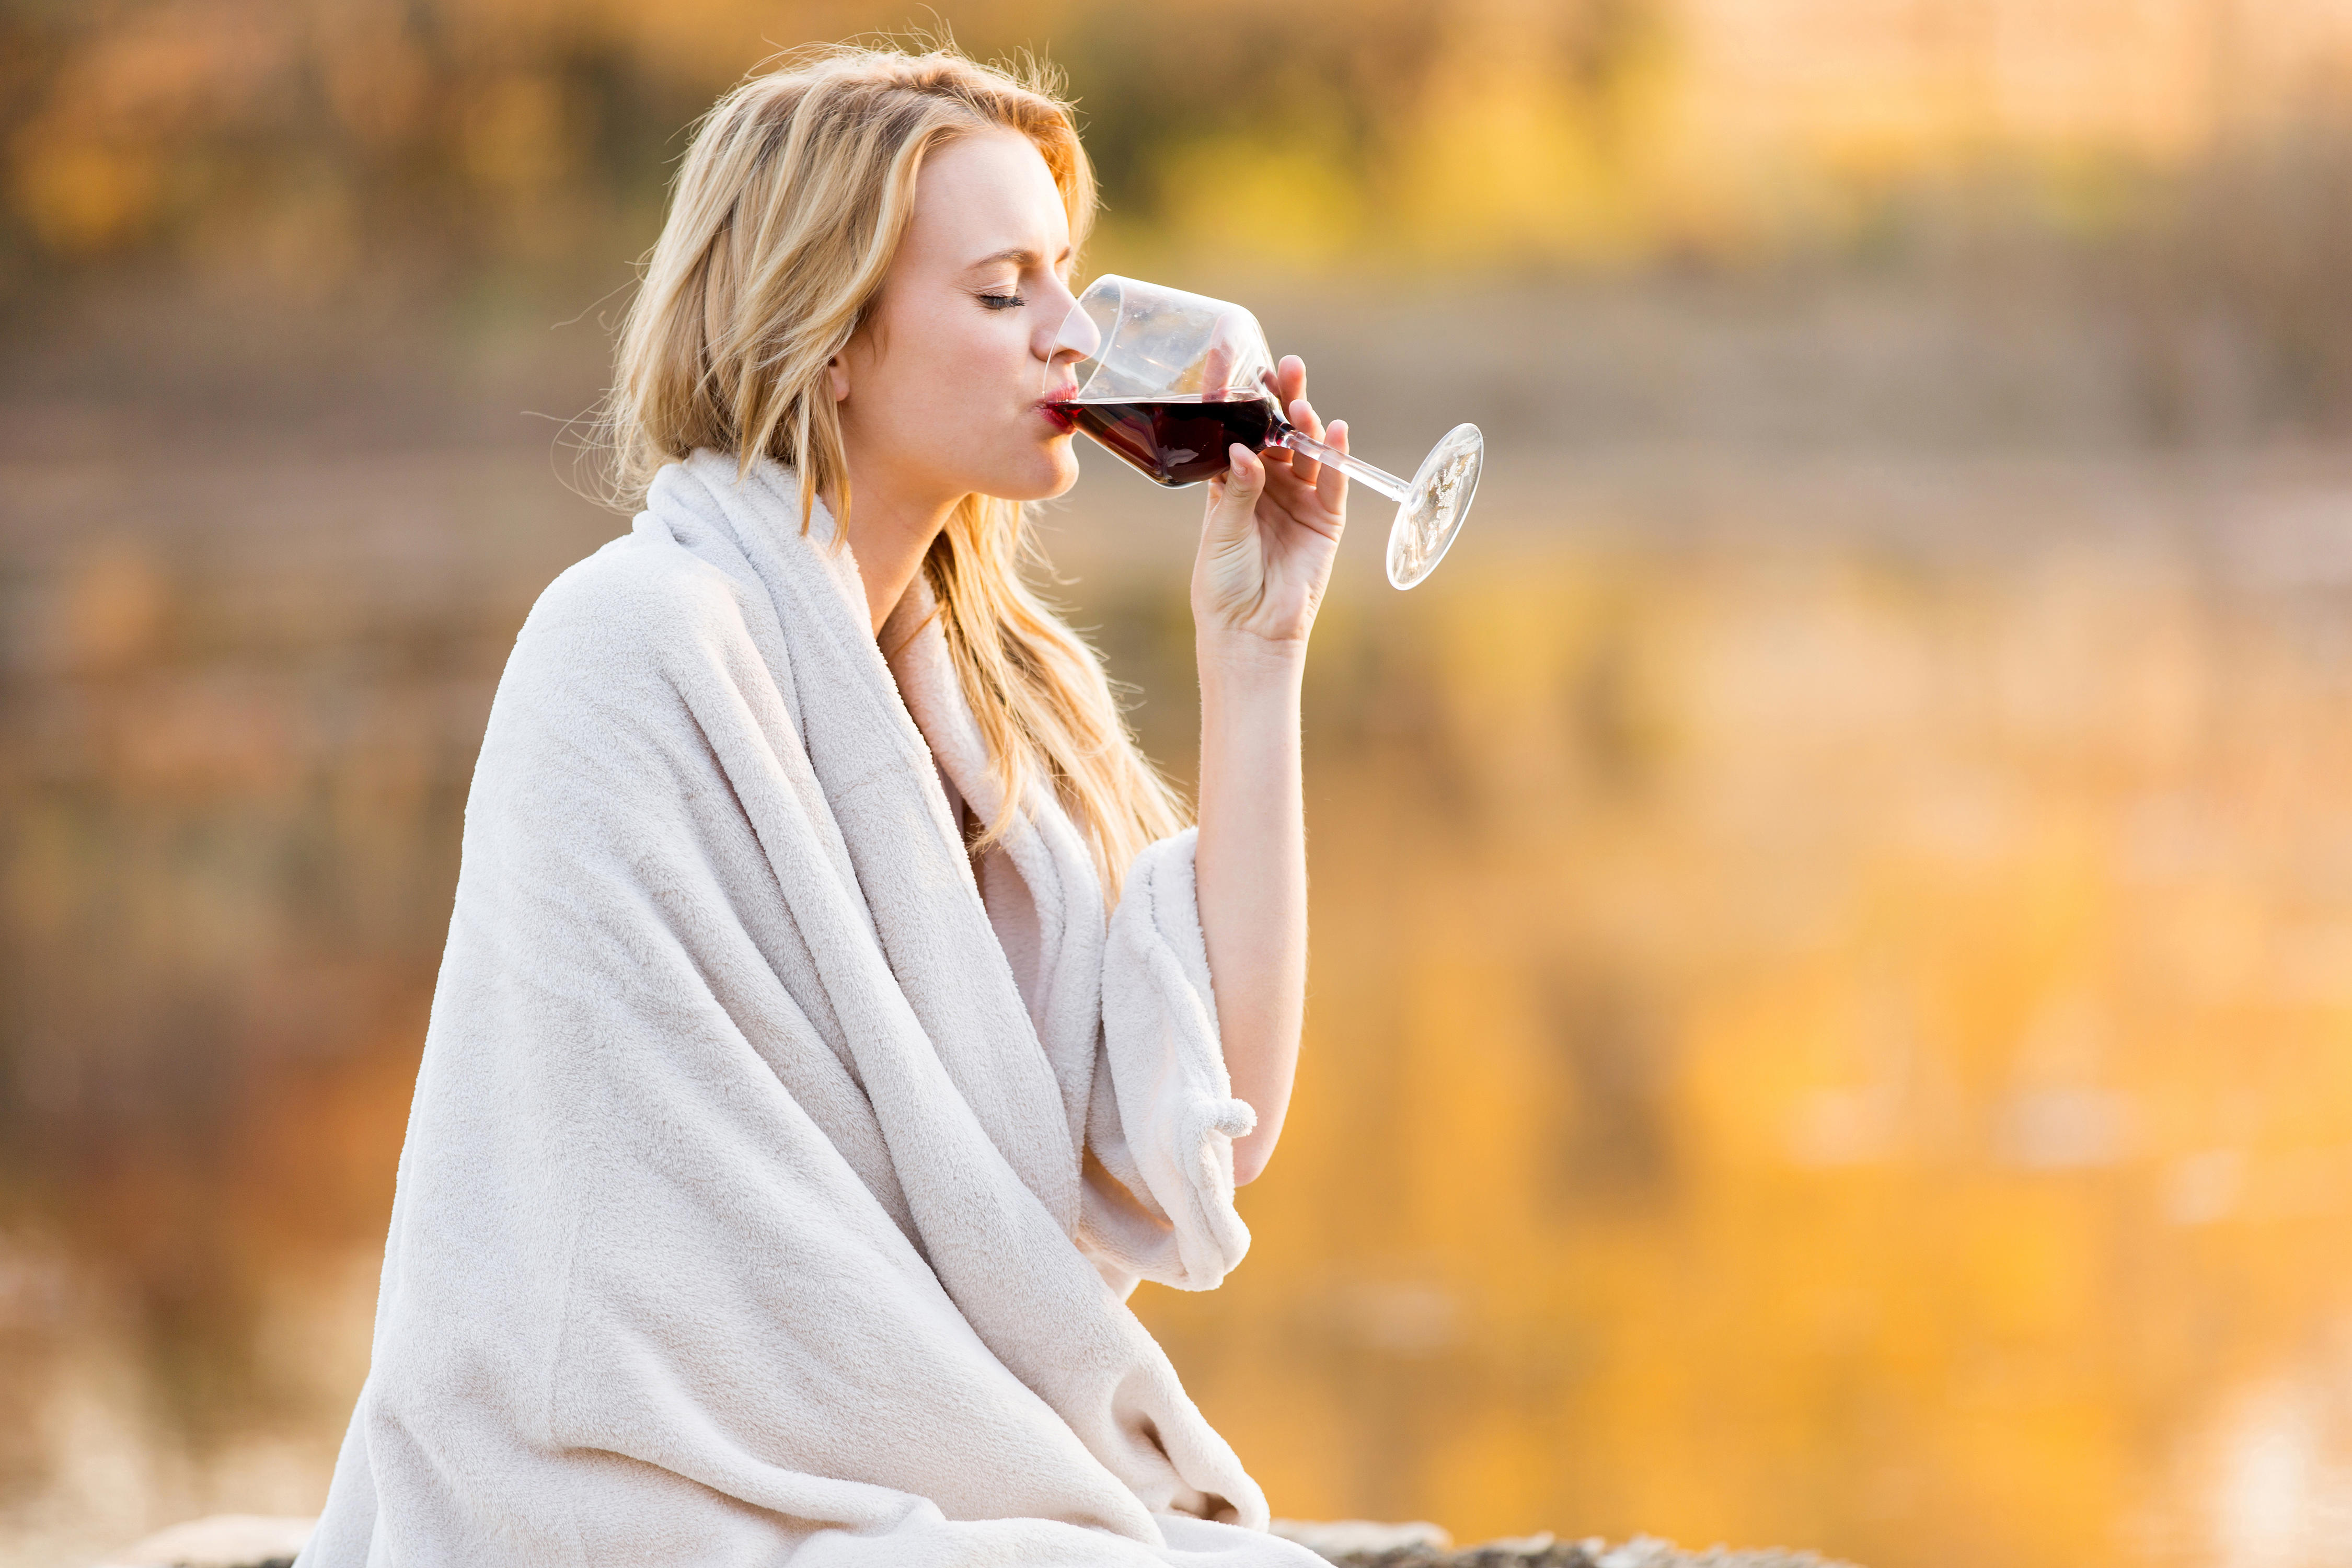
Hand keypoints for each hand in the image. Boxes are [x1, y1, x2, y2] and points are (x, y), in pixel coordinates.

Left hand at [1192, 354, 1345, 652]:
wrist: (1249, 629)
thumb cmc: (1223, 581)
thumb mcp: (1222, 531)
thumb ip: (1238, 489)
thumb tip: (1245, 449)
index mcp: (1233, 482)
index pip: (1238, 430)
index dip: (1239, 399)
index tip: (1236, 362)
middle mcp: (1268, 484)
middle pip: (1278, 432)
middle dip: (1282, 400)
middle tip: (1285, 368)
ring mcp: (1300, 499)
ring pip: (1308, 451)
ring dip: (1306, 425)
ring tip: (1300, 404)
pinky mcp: (1327, 520)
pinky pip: (1334, 482)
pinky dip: (1337, 457)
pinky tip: (1334, 431)